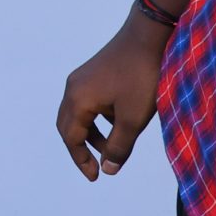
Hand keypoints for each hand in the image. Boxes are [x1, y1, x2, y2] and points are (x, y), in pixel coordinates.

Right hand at [55, 10, 169, 180]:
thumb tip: (108, 169)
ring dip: (91, 134)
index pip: (71, 138)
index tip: (96, 178)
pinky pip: (87, 102)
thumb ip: (118, 147)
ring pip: (78, 113)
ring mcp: (82, 78)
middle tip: (96, 167)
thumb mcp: (132, 119)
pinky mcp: (93, 73)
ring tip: (112, 148)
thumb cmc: (140, 80)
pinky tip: (118, 122)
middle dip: (80, 148)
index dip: (81, 160)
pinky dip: (97, 119)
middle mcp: (73, 89)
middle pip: (67, 125)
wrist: (147, 38)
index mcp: (78, 100)